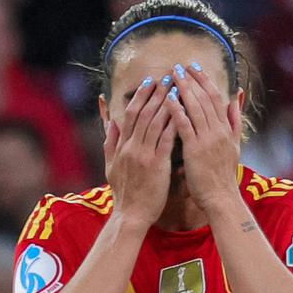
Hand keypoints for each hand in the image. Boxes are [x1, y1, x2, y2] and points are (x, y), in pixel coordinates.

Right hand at [104, 77, 174, 229]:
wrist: (131, 216)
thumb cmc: (124, 194)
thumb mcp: (110, 167)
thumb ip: (110, 143)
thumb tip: (110, 122)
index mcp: (122, 146)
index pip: (130, 114)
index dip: (140, 96)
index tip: (150, 82)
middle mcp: (132, 147)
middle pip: (144, 113)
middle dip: (156, 93)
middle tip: (167, 77)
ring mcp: (144, 155)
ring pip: (155, 122)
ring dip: (166, 103)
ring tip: (177, 87)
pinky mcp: (157, 165)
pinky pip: (166, 139)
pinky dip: (173, 124)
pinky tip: (182, 111)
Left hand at [166, 64, 240, 213]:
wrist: (221, 198)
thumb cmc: (223, 176)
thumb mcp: (234, 146)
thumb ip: (235, 121)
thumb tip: (236, 99)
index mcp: (225, 129)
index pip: (215, 98)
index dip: (205, 81)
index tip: (195, 67)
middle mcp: (218, 131)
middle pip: (205, 98)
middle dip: (193, 80)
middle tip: (181, 65)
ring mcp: (208, 139)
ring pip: (196, 108)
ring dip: (184, 89)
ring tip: (173, 75)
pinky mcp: (196, 150)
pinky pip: (185, 125)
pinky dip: (177, 110)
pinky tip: (168, 99)